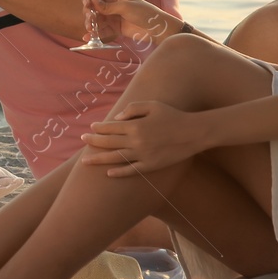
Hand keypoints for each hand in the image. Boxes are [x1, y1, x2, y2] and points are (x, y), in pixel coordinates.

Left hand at [80, 101, 203, 176]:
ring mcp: (143, 155)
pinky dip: (119, 173)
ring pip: (115, 158)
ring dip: (98, 159)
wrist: (195, 132)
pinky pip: (131, 171)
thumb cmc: (173, 116)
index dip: (99, 127)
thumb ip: (132, 108)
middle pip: (108, 142)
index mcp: (135, 125)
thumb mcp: (153, 105)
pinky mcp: (151, 165)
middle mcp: (136, 141)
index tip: (92, 127)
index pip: (110, 127)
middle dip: (93, 141)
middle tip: (82, 140)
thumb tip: (116, 118)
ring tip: (85, 161)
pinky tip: (108, 173)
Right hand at [83, 0, 178, 43]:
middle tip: (89, 19)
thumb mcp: (125, 7)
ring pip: (95, 19)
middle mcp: (111, 4)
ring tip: (90, 29)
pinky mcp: (113, 28)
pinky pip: (101, 30)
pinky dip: (94, 33)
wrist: (156, 29)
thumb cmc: (145, 13)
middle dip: (88, 12)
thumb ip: (107, 5)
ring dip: (90, 23)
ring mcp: (112, 16)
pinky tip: (88, 37)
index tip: (86, 5)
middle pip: (92, 6)